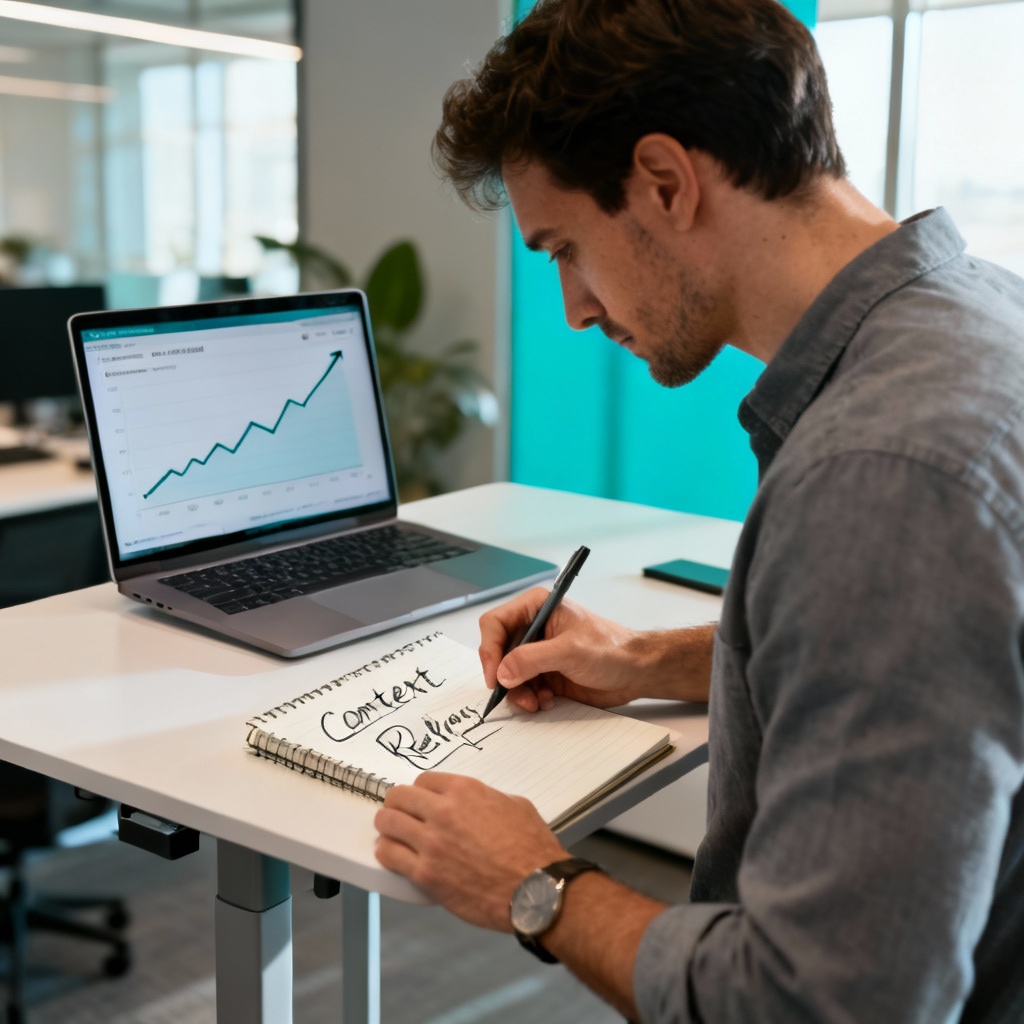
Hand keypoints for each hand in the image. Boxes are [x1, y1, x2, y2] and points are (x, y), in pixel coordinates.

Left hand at [374, 772, 567, 929]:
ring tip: (390, 833)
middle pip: (399, 797)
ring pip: (387, 822)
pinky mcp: (425, 874)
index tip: (419, 800)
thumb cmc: (532, 850)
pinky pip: (389, 856)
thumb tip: (475, 804)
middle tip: (399, 813)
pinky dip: (386, 852)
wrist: (536, 890)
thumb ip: (487, 799)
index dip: (420, 791)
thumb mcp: (516, 805)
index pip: (424, 780)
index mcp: (465, 791)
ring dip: (387, 826)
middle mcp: (443, 812)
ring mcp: (431, 843)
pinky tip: (391, 854)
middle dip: (397, 804)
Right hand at [478, 589, 652, 711]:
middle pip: (498, 651)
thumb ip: (532, 659)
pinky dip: (529, 697)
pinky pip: (522, 687)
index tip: (495, 675)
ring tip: (535, 702)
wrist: (636, 671)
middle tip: (514, 694)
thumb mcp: (570, 651)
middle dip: (504, 676)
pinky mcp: (544, 672)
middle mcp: (533, 627)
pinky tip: (547, 700)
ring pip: (507, 673)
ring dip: (517, 692)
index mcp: (537, 607)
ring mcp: (538, 651)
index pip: (495, 623)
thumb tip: (502, 672)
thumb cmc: (611, 649)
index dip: (490, 649)